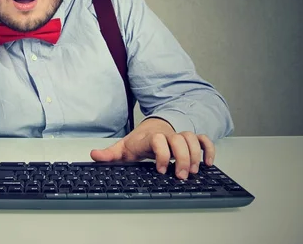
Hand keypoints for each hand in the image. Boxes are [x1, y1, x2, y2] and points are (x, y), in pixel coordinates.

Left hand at [89, 118, 215, 179]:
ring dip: (195, 155)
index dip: (162, 154)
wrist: (151, 127)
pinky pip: (203, 140)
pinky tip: (209, 163)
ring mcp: (179, 136)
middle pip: (179, 139)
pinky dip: (208, 149)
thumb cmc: (139, 141)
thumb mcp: (123, 148)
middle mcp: (167, 135)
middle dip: (183, 158)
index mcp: (150, 137)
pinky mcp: (190, 139)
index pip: (158, 140)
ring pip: (192, 138)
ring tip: (193, 172)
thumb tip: (94, 156)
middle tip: (180, 176)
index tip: (161, 170)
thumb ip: (109, 154)